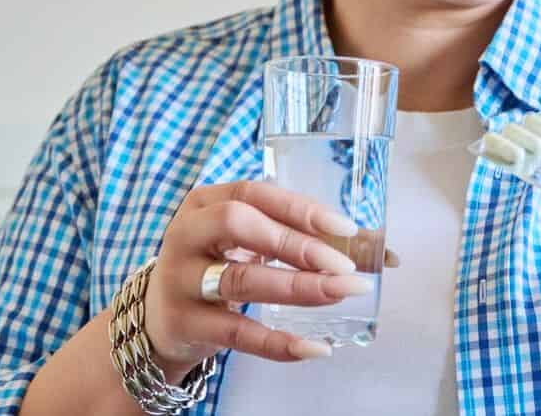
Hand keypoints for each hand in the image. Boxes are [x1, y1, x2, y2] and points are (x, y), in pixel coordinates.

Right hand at [141, 180, 380, 372]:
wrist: (156, 318)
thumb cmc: (216, 266)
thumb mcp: (247, 242)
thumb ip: (304, 239)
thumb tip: (383, 251)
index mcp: (206, 202)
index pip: (254, 193)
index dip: (300, 208)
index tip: (345, 227)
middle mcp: (187, 234)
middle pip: (239, 225)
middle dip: (296, 243)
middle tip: (342, 265)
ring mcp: (181, 279)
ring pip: (240, 280)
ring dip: (296, 288)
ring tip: (340, 294)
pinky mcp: (184, 323)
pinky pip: (236, 334)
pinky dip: (278, 343)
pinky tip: (314, 347)